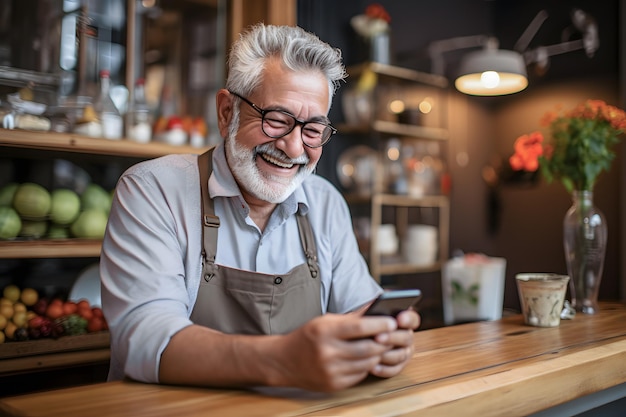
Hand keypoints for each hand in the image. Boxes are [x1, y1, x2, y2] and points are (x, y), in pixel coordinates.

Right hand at [273, 313, 398, 391]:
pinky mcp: (334, 385)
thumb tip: (379, 310)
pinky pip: (360, 375)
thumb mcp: (325, 321)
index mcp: (324, 331)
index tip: (393, 321)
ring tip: (382, 346)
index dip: (379, 324)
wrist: (284, 361)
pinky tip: (366, 358)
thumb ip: (351, 318)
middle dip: (384, 341)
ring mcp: (330, 371)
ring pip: (367, 363)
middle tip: (393, 335)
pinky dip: (367, 366)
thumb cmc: (308, 337)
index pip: (359, 327)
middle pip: (368, 348)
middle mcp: (327, 352)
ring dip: (378, 354)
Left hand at [369, 309, 419, 377]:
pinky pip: (394, 370)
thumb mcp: (370, 315)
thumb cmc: (365, 325)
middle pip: (406, 338)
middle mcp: (407, 337)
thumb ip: (377, 313)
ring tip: (372, 353)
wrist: (358, 340)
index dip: (408, 319)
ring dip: (386, 355)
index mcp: (404, 321)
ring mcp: (404, 352)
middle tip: (378, 337)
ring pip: (400, 355)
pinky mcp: (398, 366)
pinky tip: (373, 367)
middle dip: (391, 338)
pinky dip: (383, 369)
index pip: (412, 318)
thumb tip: (375, 308)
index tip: (399, 319)